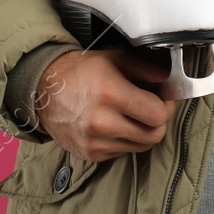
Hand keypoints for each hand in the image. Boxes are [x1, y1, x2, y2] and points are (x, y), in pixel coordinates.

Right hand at [34, 49, 177, 162]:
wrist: (44, 90)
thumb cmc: (81, 71)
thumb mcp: (115, 59)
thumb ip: (146, 69)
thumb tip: (169, 80)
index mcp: (110, 94)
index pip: (158, 114)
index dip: (167, 105)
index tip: (163, 98)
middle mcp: (101, 122)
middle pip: (154, 135)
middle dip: (158, 120)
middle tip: (152, 107)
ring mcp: (94, 142)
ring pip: (141, 146)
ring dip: (144, 131)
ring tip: (134, 115)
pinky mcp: (90, 155)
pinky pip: (123, 152)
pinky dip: (126, 139)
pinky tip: (116, 124)